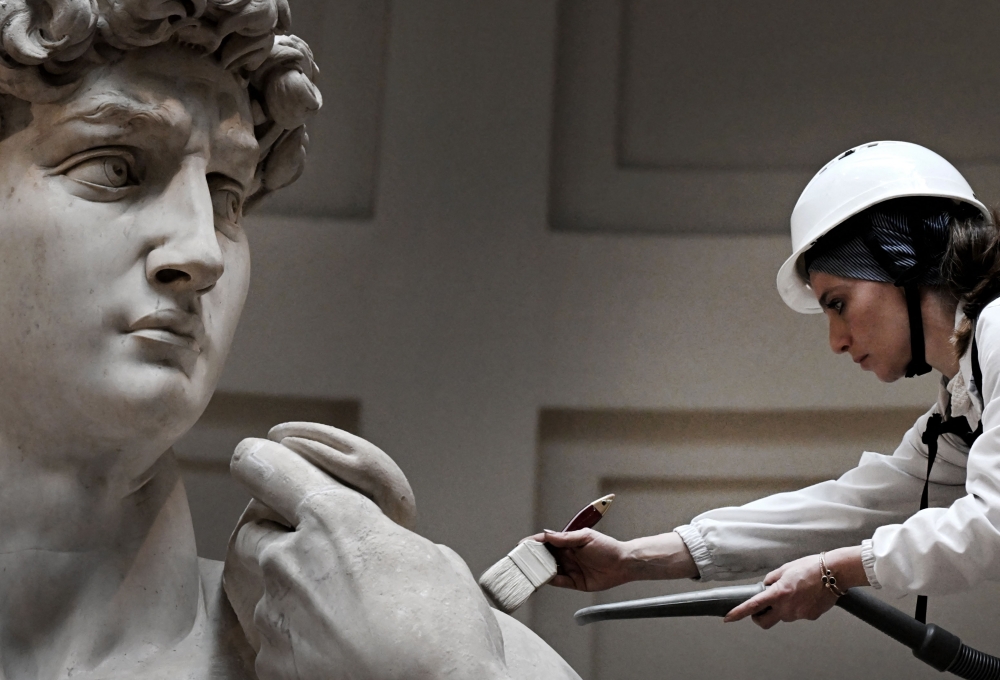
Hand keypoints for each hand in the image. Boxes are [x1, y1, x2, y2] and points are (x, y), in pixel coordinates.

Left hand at [223, 436, 510, 679]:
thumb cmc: (449, 631)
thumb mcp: (434, 561)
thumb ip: (394, 541)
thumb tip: (391, 551)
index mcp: (335, 519)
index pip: (266, 467)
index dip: (260, 461)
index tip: (257, 460)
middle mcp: (292, 560)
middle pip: (253, 533)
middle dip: (277, 539)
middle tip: (318, 560)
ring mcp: (275, 616)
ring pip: (261, 589)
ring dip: (287, 592)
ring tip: (335, 614)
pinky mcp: (270, 664)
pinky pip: (271, 638)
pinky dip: (294, 639)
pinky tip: (333, 650)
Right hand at [535, 529, 697, 590]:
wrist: (624, 564)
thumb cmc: (607, 547)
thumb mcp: (585, 538)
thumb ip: (565, 538)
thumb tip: (546, 534)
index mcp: (568, 542)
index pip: (547, 542)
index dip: (533, 543)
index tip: (521, 545)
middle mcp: (567, 555)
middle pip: (545, 557)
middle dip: (533, 558)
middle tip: (521, 561)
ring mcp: (570, 569)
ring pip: (550, 570)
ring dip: (540, 571)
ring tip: (528, 571)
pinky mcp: (575, 582)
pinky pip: (559, 582)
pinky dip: (550, 581)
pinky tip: (543, 580)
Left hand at [724, 554, 836, 628]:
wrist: (835, 573)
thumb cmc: (811, 567)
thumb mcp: (785, 568)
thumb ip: (772, 579)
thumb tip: (765, 586)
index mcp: (778, 593)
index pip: (753, 606)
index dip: (738, 613)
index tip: (728, 618)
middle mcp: (787, 607)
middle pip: (765, 622)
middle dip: (760, 618)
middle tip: (762, 609)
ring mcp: (799, 614)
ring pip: (784, 616)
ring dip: (783, 608)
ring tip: (795, 592)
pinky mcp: (811, 617)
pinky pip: (799, 614)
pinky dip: (799, 607)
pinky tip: (807, 596)